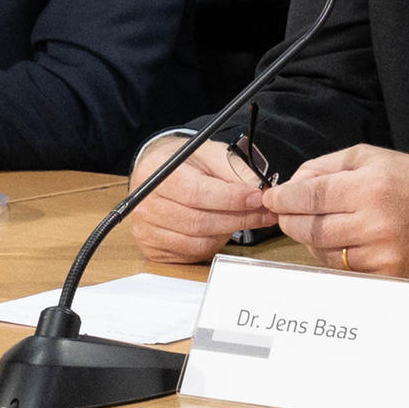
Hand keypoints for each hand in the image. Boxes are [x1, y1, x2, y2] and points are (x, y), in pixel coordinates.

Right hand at [124, 135, 272, 265]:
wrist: (159, 175)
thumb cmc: (186, 164)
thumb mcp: (210, 153)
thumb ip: (234, 169)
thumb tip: (259, 189)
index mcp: (155, 172)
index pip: (196, 192)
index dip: (230, 198)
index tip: (257, 197)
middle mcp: (144, 203)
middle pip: (198, 221)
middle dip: (238, 218)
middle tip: (264, 212)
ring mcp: (146, 230)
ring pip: (198, 241)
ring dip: (229, 232)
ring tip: (246, 219)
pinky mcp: (153, 249)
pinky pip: (192, 253)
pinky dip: (214, 243)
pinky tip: (224, 228)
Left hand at [263, 147, 408, 278]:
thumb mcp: (371, 157)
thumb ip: (326, 167)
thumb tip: (290, 184)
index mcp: (370, 187)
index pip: (310, 196)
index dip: (283, 198)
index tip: (271, 199)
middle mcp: (376, 222)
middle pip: (311, 228)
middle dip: (291, 220)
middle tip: (286, 214)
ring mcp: (383, 253)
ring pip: (323, 252)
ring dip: (312, 239)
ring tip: (321, 224)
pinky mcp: (389, 275)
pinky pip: (344, 270)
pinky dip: (334, 256)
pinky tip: (341, 241)